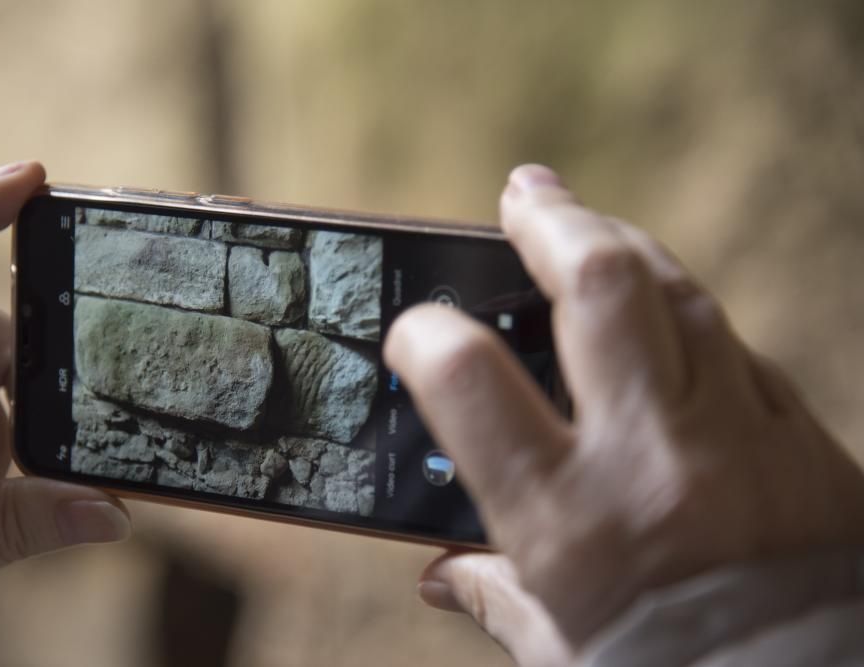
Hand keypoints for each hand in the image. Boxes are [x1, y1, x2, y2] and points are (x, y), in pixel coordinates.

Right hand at [385, 165, 863, 664]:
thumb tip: (441, 573)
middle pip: (599, 283)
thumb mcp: (559, 647)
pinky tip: (670, 328)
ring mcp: (738, 436)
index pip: (468, 378)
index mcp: (568, 517)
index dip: (423, 336)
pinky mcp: (803, 442)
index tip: (416, 335)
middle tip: (526, 193)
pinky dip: (694, 329)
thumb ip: (494, 594)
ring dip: (625, 247)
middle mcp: (651, 456)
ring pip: (680, 294)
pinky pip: (740, 355)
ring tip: (589, 229)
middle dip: (552, 220)